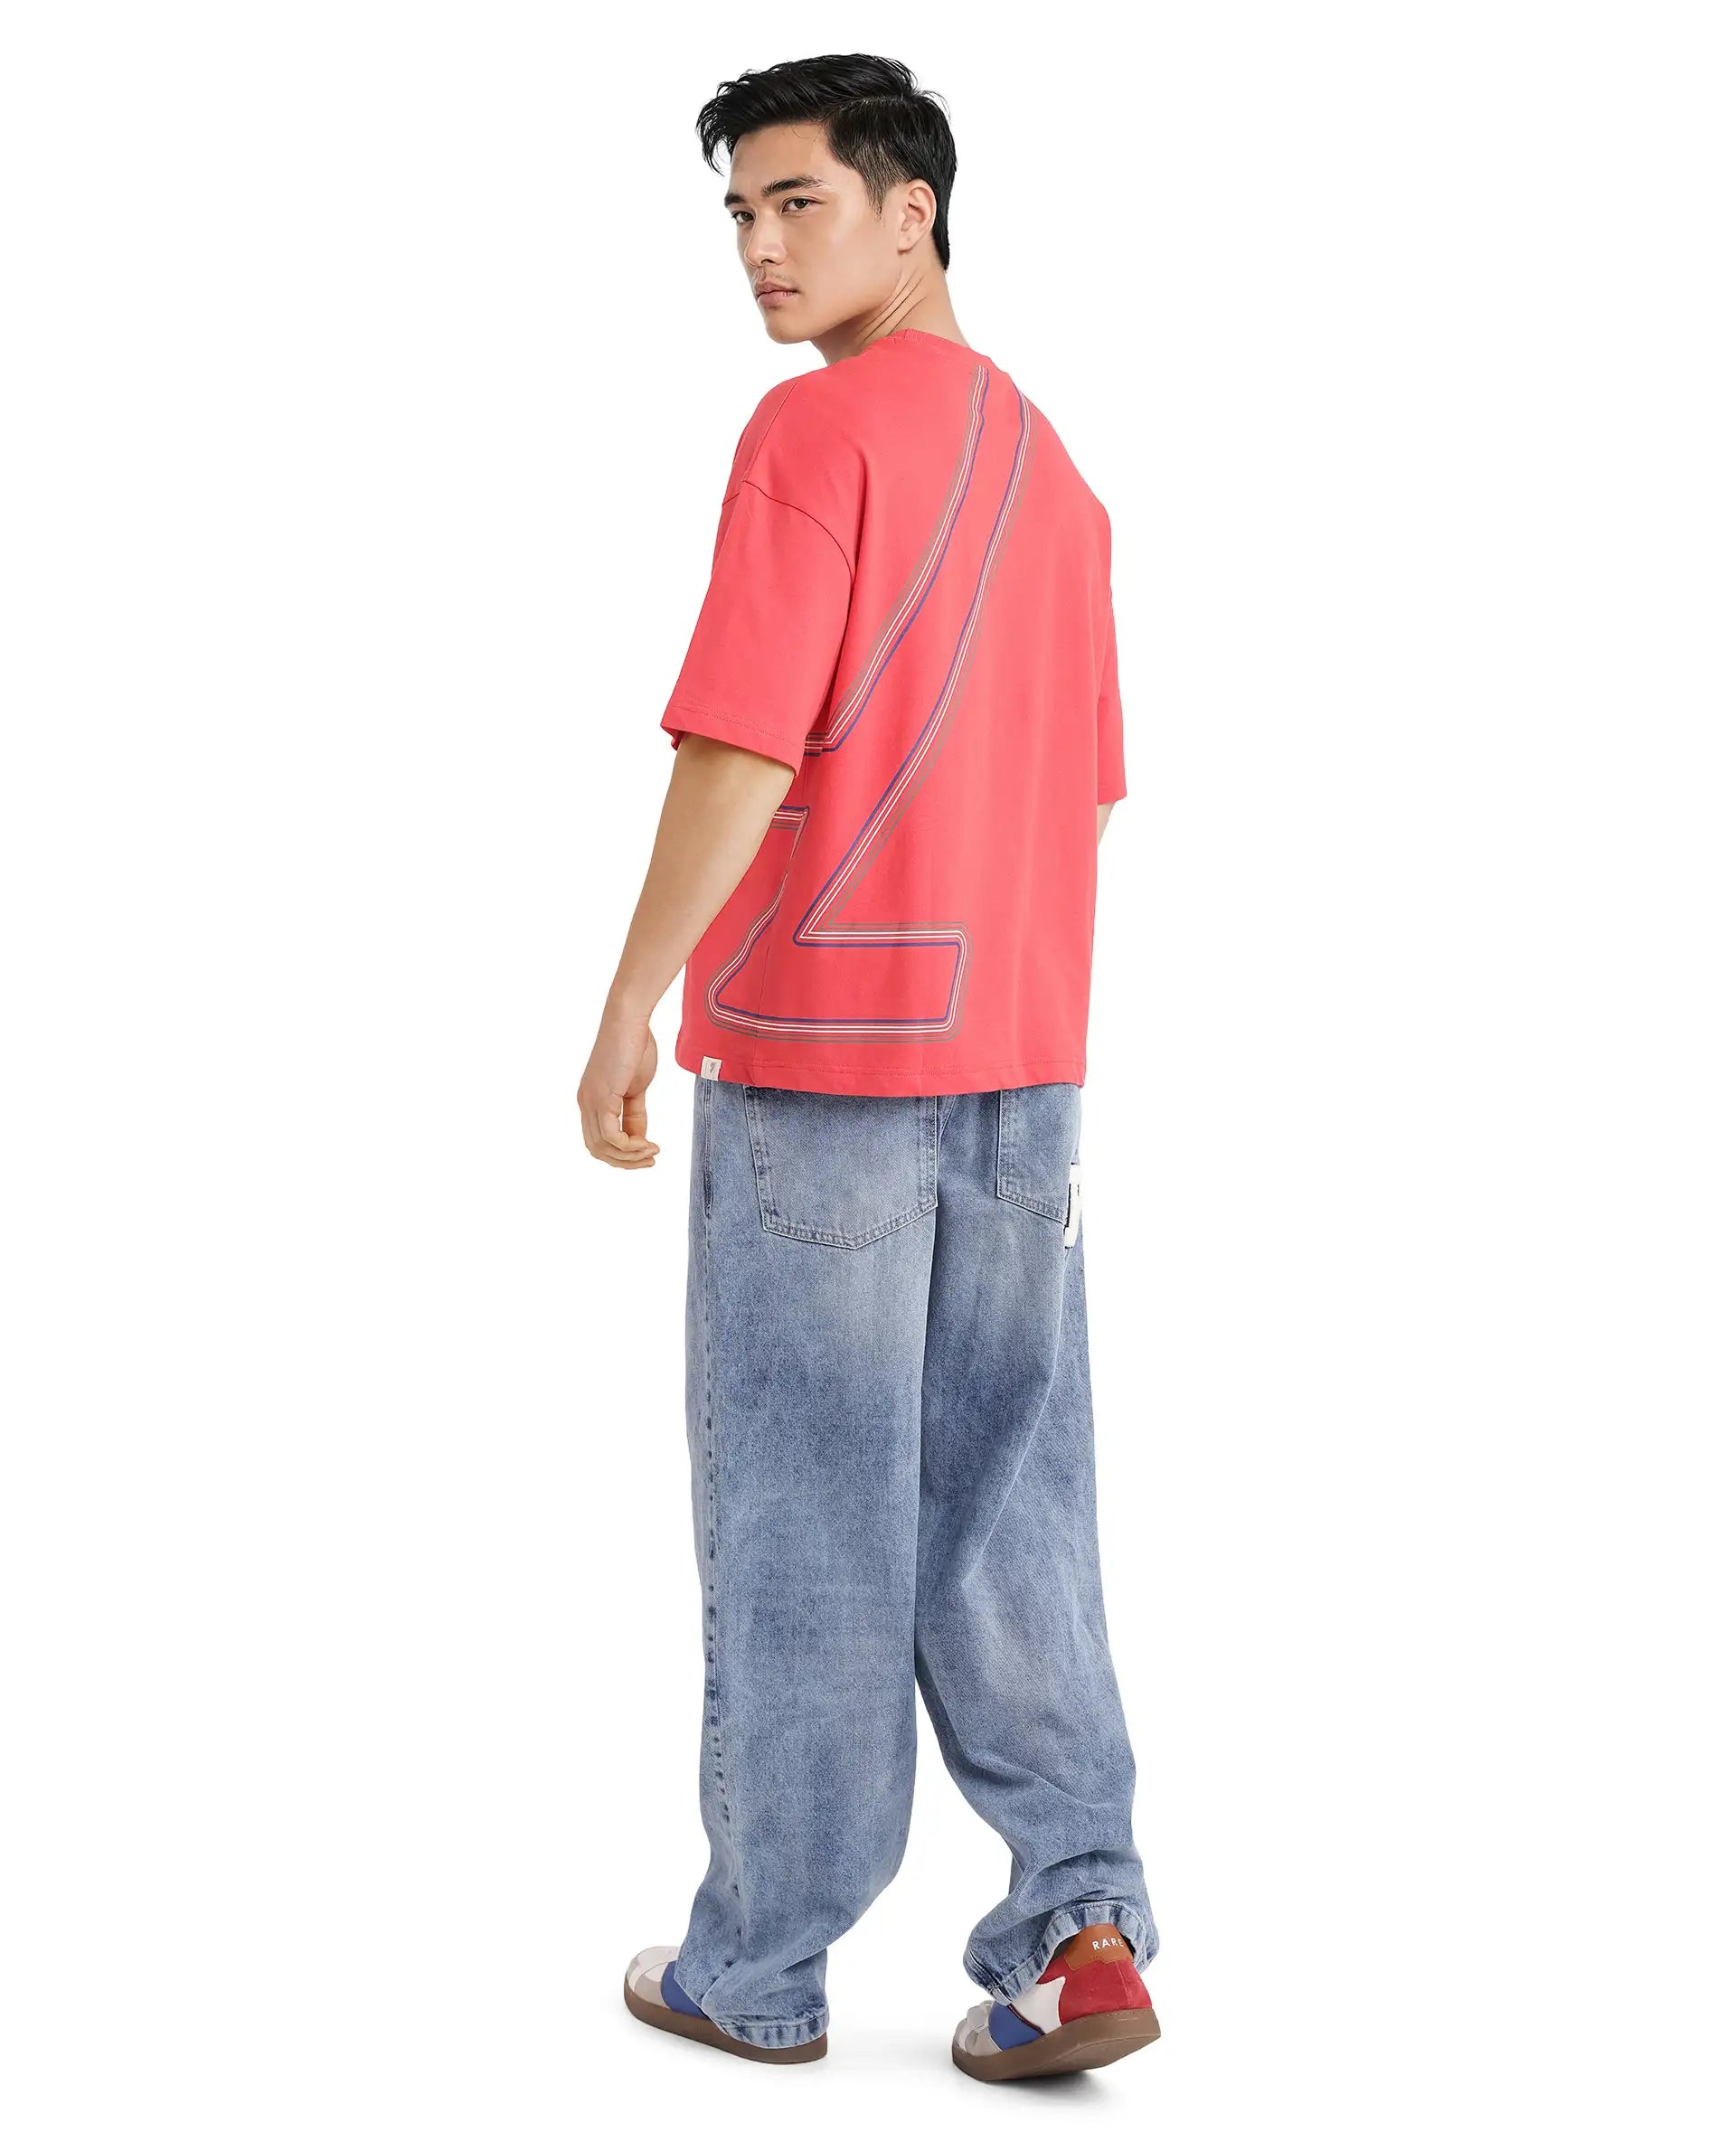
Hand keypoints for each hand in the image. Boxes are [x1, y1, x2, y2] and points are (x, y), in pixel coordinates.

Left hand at [577, 1011, 660, 1168]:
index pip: (599, 1141)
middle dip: (625, 1162)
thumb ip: (635, 1114)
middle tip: (650, 1161)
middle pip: (597, 1150)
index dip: (622, 1155)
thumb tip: (639, 1138)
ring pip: (603, 1147)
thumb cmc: (635, 1046)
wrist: (630, 1020)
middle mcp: (585, 1104)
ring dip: (630, 1156)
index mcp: (590, 1101)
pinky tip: (648, 1143)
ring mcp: (591, 1101)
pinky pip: (611, 1136)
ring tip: (653, 1151)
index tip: (648, 1154)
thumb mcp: (636, 1088)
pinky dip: (630, 1146)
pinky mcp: (601, 1097)